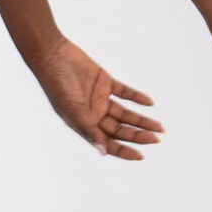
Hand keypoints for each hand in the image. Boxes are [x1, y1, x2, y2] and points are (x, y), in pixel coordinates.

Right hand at [31, 36, 164, 160]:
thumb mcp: (72, 110)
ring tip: (159, 127)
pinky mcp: (105, 82)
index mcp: (84, 125)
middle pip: (120, 130)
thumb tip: (103, 151)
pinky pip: (125, 92)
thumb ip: (88, 129)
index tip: (141, 155)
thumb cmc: (56, 84)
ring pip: (125, 113)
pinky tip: (149, 103)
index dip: (123, 150)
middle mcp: (93, 114)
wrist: (53, 55)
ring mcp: (100, 99)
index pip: (107, 143)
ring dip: (141, 120)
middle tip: (156, 139)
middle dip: (138, 135)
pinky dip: (137, 97)